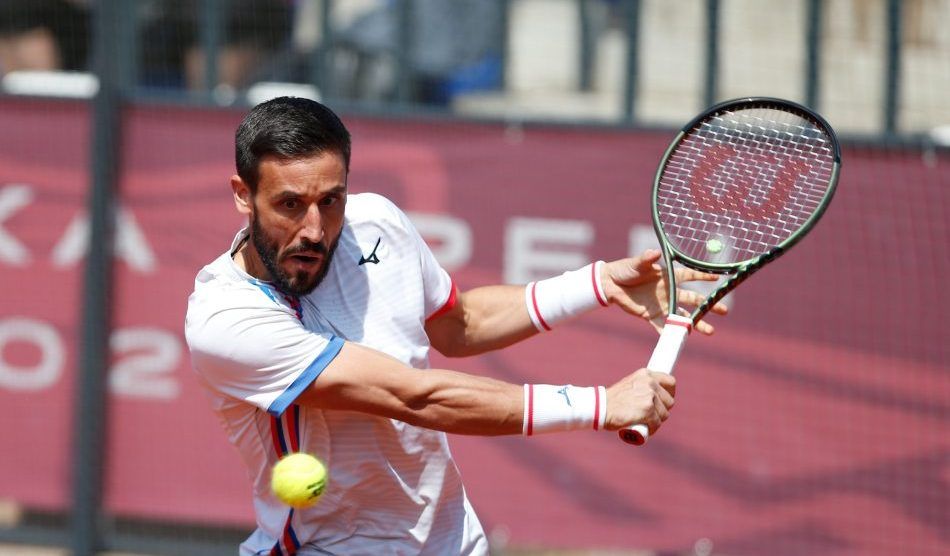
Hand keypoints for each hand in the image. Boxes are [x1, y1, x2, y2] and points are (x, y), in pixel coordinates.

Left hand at [600, 249, 728, 334]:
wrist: (609, 284)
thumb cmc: (625, 269)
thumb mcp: (636, 263)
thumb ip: (646, 259)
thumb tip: (655, 253)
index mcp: (667, 276)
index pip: (689, 276)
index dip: (703, 277)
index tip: (718, 280)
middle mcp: (668, 291)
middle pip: (692, 299)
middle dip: (708, 305)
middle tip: (724, 311)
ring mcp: (661, 304)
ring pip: (682, 316)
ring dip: (696, 323)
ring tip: (710, 331)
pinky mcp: (651, 315)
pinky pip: (663, 326)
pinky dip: (671, 333)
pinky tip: (681, 340)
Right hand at [604, 368, 675, 433]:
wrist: (599, 407)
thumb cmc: (612, 400)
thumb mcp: (629, 385)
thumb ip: (643, 387)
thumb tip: (656, 397)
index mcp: (645, 374)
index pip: (670, 382)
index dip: (669, 394)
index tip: (665, 401)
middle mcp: (649, 383)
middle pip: (669, 401)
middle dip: (662, 410)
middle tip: (650, 415)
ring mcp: (649, 397)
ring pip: (664, 414)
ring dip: (655, 421)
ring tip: (643, 423)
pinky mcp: (648, 411)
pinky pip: (657, 424)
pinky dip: (651, 429)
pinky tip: (642, 429)